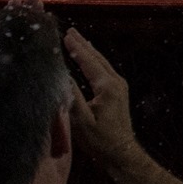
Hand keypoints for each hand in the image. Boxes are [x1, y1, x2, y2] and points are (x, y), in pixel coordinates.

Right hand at [65, 26, 145, 172]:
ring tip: (77, 41)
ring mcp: (119, 87)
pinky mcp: (118, 93)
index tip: (66, 35)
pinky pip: (104, 71)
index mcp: (108, 87)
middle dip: (83, 45)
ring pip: (102, 64)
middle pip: (97, 59)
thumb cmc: (100, 140)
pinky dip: (94, 62)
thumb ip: (71, 98)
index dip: (77, 48)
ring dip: (89, 52)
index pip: (89, 62)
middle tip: (71, 32)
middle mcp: (116, 83)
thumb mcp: (81, 121)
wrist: (121, 152)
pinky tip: (88, 62)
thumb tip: (61, 77)